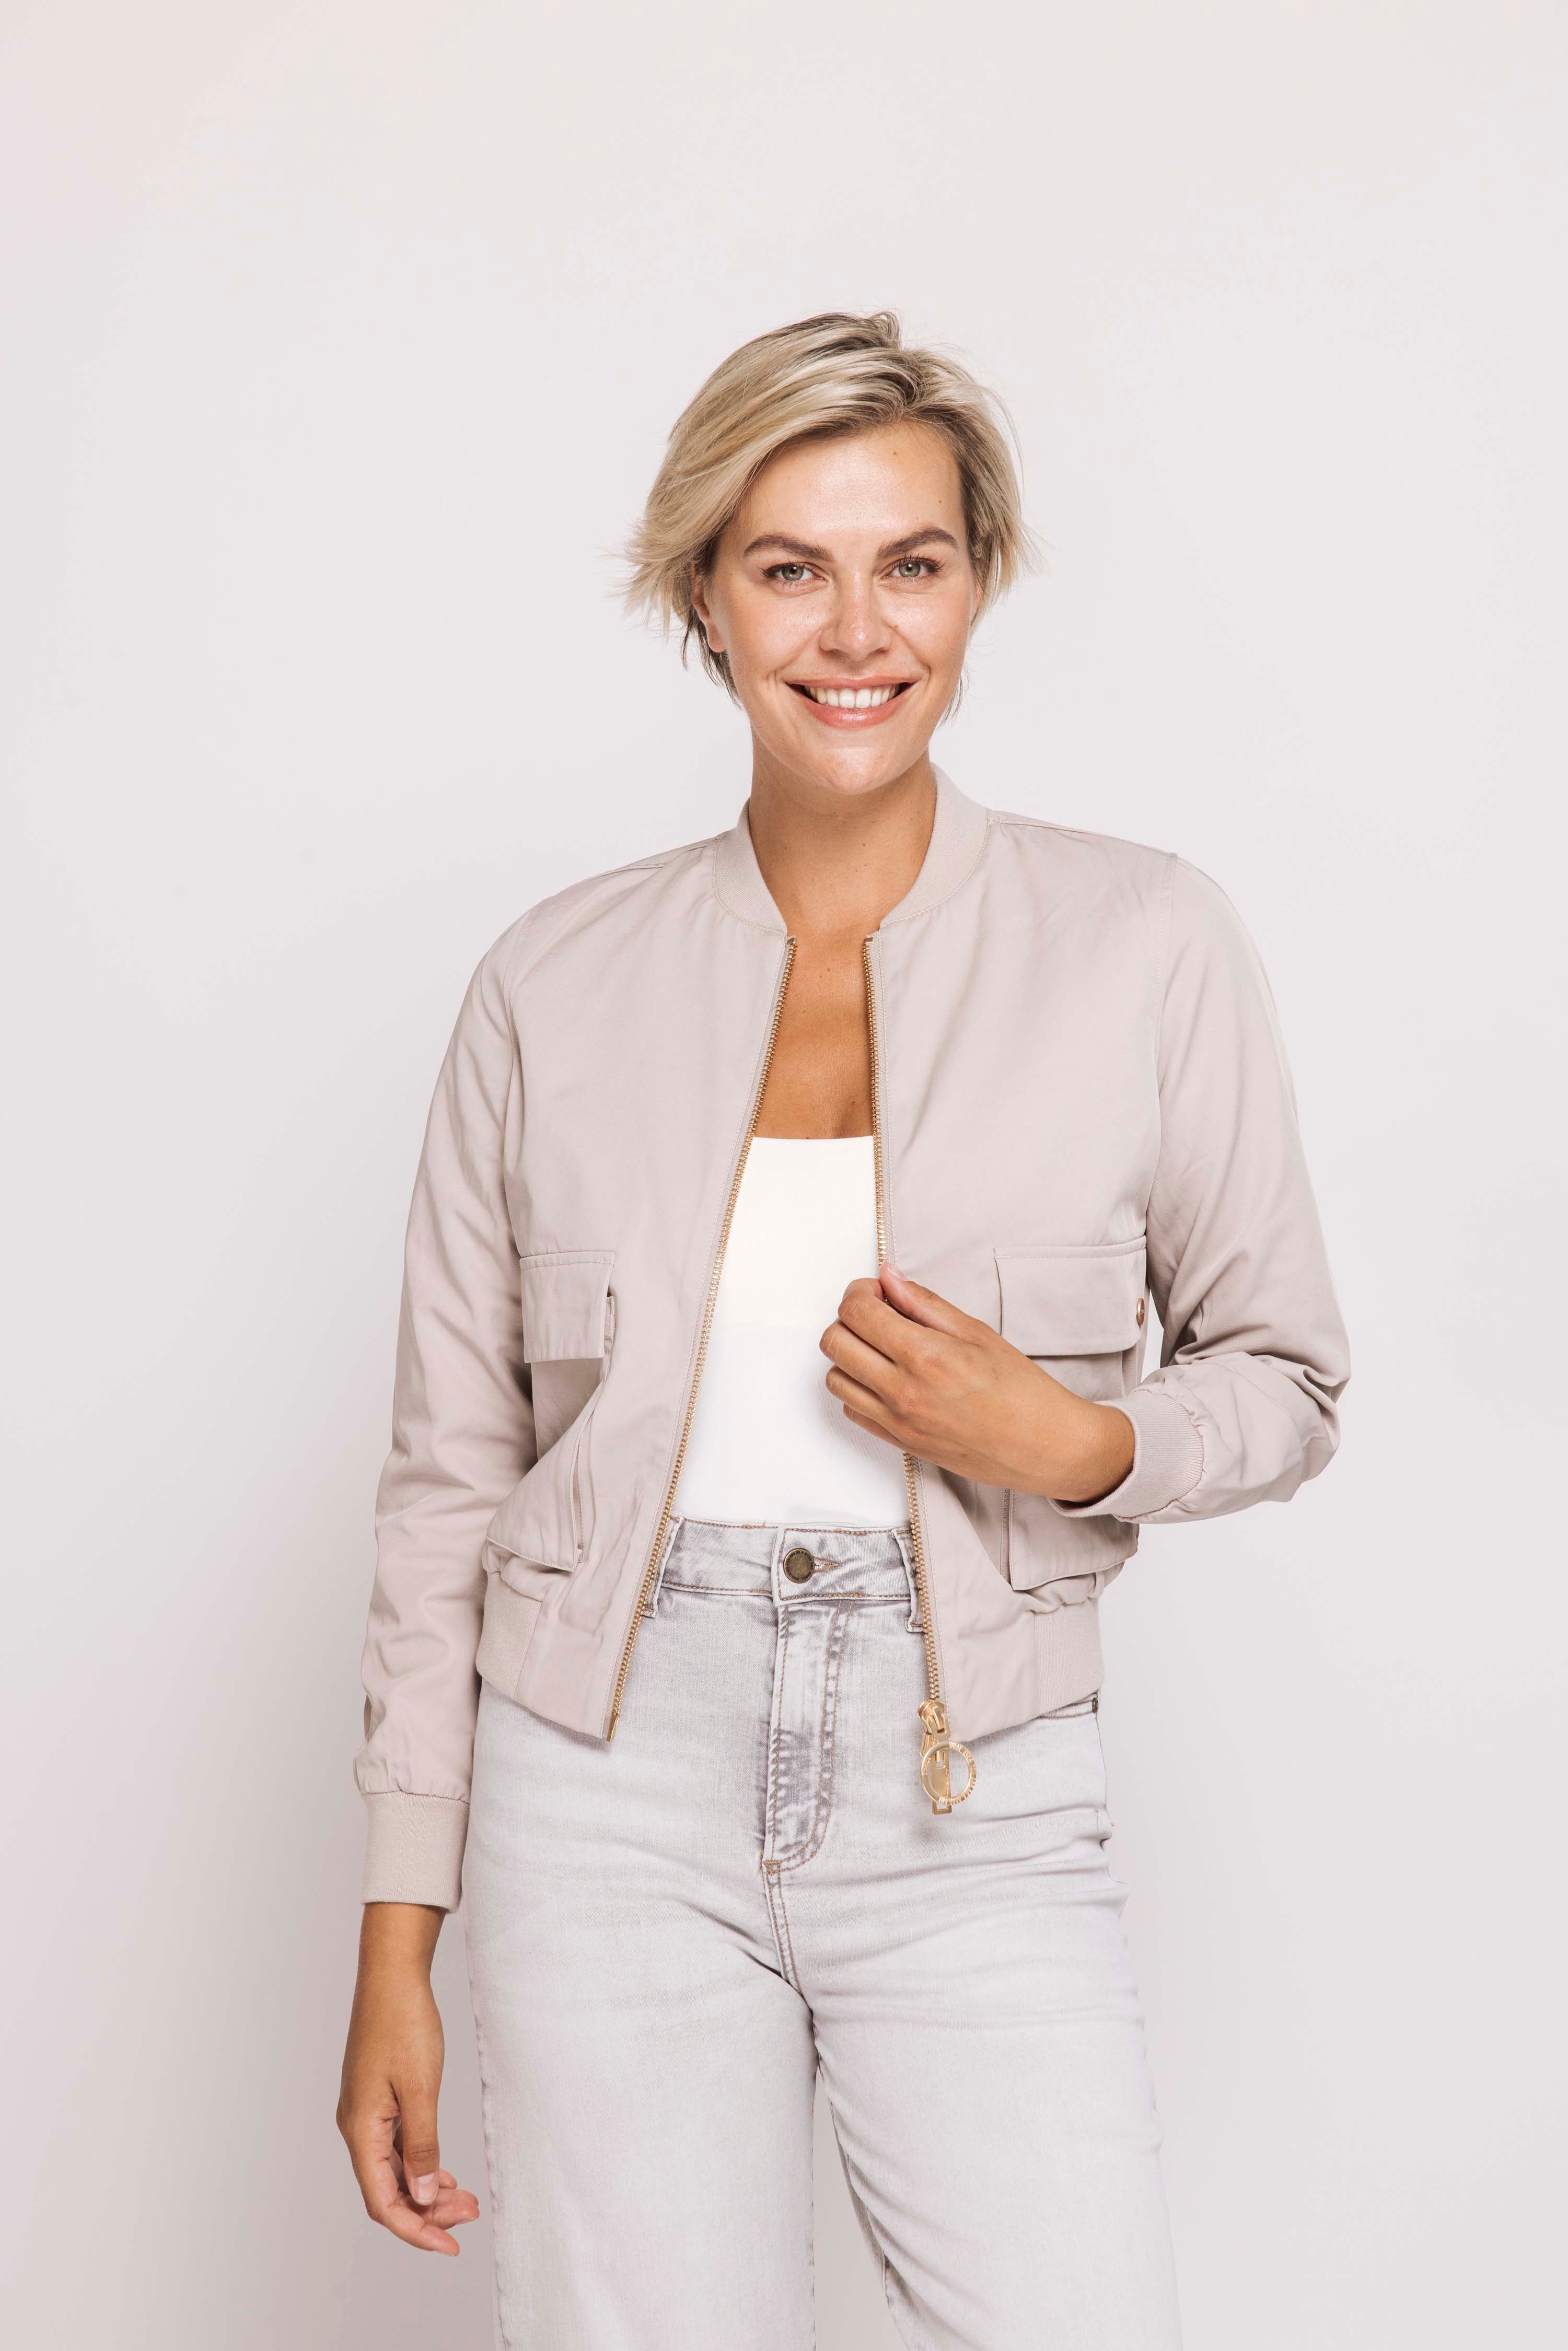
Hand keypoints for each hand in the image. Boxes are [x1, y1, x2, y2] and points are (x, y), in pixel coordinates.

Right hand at [337, 1902, 481, 2255]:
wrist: (392, 1975)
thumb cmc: (404, 2023)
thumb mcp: (421, 2088)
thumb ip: (423, 2144)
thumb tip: (424, 2194)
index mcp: (361, 2129)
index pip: (383, 2201)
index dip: (415, 2230)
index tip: (449, 2245)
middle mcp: (358, 2127)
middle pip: (388, 2191)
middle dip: (427, 2212)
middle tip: (470, 2217)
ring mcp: (367, 2113)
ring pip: (395, 2170)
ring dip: (428, 2189)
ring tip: (467, 2200)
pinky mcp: (378, 2100)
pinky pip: (397, 2147)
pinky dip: (422, 2164)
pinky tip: (445, 2172)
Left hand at [821, 1264, 1135, 1504]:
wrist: (1043, 1446)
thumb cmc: (1022, 1392)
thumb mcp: (977, 1332)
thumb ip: (925, 1303)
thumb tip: (889, 1278)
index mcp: (924, 1356)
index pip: (856, 1312)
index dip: (859, 1292)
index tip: (878, 1290)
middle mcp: (902, 1391)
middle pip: (834, 1342)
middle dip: (849, 1317)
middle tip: (877, 1312)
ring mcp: (896, 1421)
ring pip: (835, 1378)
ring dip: (850, 1354)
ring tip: (882, 1346)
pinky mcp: (899, 1442)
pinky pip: (852, 1409)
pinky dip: (858, 1388)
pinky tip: (886, 1377)